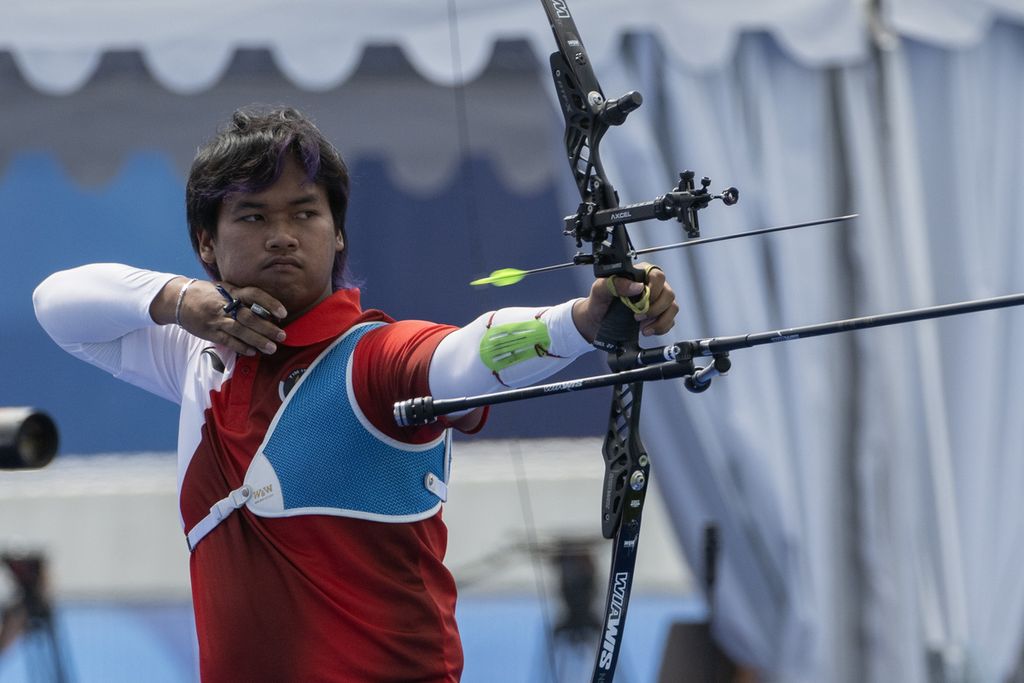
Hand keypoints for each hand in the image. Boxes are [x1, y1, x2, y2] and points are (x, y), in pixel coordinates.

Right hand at [153, 277, 288, 356]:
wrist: (180, 299)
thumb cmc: (208, 293)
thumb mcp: (226, 288)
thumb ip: (244, 297)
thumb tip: (267, 310)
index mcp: (231, 291)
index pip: (254, 294)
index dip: (270, 303)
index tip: (283, 313)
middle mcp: (225, 305)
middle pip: (249, 316)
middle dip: (267, 328)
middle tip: (282, 336)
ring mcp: (216, 319)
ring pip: (240, 331)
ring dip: (257, 340)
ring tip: (272, 348)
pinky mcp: (210, 332)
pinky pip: (227, 341)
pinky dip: (241, 347)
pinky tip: (253, 352)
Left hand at [572, 263, 677, 342]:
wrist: (596, 321)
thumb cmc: (598, 302)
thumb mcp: (600, 290)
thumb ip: (615, 283)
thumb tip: (637, 286)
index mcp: (640, 274)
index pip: (658, 276)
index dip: (653, 290)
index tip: (641, 301)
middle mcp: (652, 286)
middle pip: (668, 294)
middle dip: (654, 308)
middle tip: (637, 316)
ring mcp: (657, 302)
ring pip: (672, 308)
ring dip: (659, 320)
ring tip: (643, 327)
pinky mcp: (659, 316)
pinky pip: (670, 321)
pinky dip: (660, 328)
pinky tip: (647, 330)